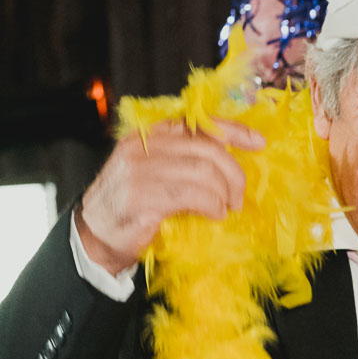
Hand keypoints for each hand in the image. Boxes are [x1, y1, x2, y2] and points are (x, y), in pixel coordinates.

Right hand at [77, 119, 265, 274]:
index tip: (259, 142)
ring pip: (204, 172)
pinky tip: (214, 214)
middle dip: (234, 174)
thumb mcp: (157, 172)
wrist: (96, 236)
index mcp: (148, 135)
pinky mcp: (141, 198)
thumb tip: (233, 158)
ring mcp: (139, 172)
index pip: (198, 122)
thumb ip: (185, 159)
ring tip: (226, 208)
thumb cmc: (135, 204)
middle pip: (207, 150)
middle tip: (238, 196)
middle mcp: (142, 147)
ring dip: (224, 193)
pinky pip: (192, 196)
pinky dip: (212, 205)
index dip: (233, 130)